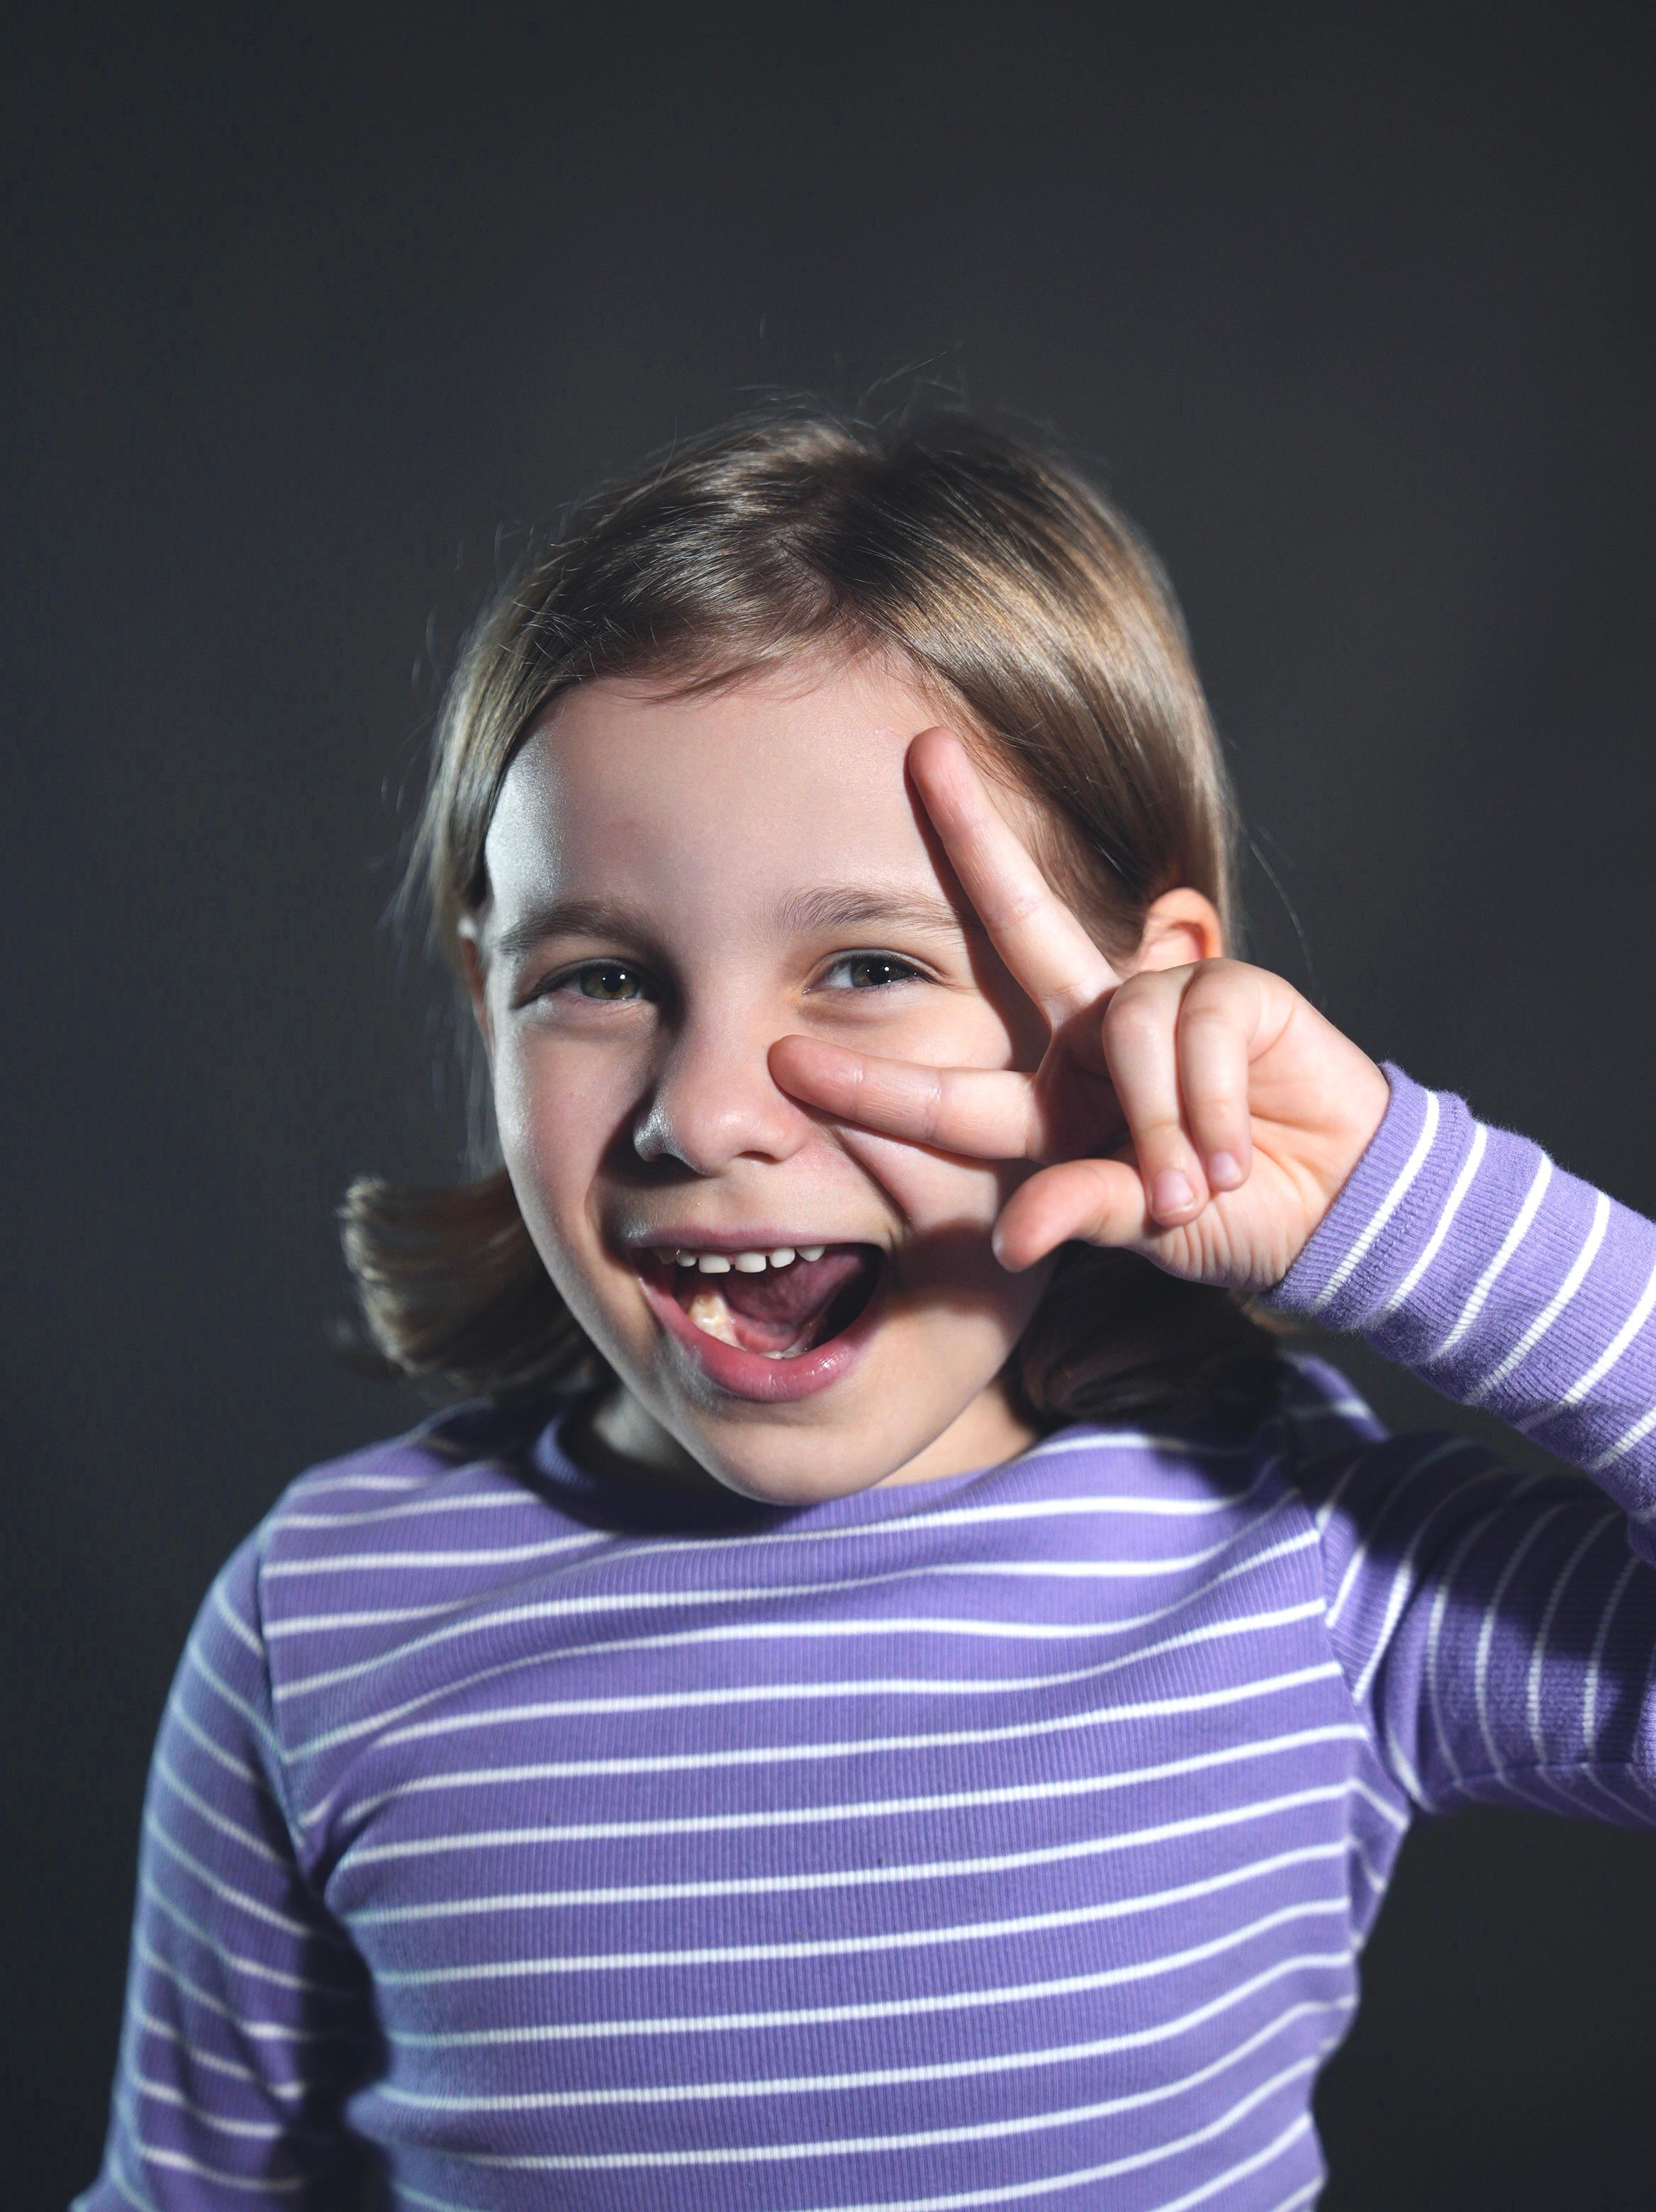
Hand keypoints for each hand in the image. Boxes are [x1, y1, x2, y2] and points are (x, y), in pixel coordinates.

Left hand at [769, 729, 1390, 1291]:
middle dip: (973, 837)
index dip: (867, 1075)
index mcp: (1047, 1103)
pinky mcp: (1231, 987)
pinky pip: (1195, 1028)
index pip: (942, 1091)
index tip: (781, 1060)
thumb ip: (1078, 1211)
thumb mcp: (1140, 1226)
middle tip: (925, 754)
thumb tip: (1011, 1236)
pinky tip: (1235, 1153)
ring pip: (1124, 1027)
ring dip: (1158, 1124)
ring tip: (1195, 1188)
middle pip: (1019, 920)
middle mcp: (1089, 1035)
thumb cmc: (1224, 1216)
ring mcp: (1160, 1000)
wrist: (1334, 1209)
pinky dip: (1209, 1106)